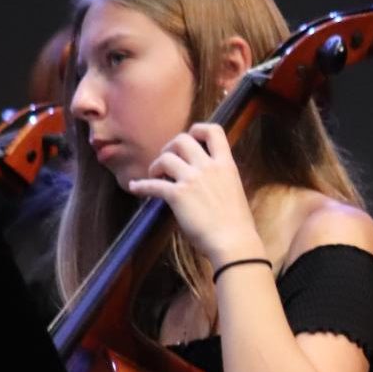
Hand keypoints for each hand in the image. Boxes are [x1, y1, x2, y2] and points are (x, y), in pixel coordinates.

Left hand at [128, 122, 262, 267]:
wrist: (234, 242)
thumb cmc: (237, 224)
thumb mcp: (233, 191)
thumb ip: (219, 179)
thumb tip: (204, 179)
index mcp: (226, 165)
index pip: (214, 131)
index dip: (198, 129)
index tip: (192, 138)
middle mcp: (208, 167)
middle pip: (182, 139)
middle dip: (171, 147)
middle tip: (168, 161)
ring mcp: (192, 180)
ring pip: (166, 158)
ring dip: (156, 165)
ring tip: (155, 176)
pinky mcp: (177, 196)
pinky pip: (153, 185)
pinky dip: (141, 185)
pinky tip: (135, 187)